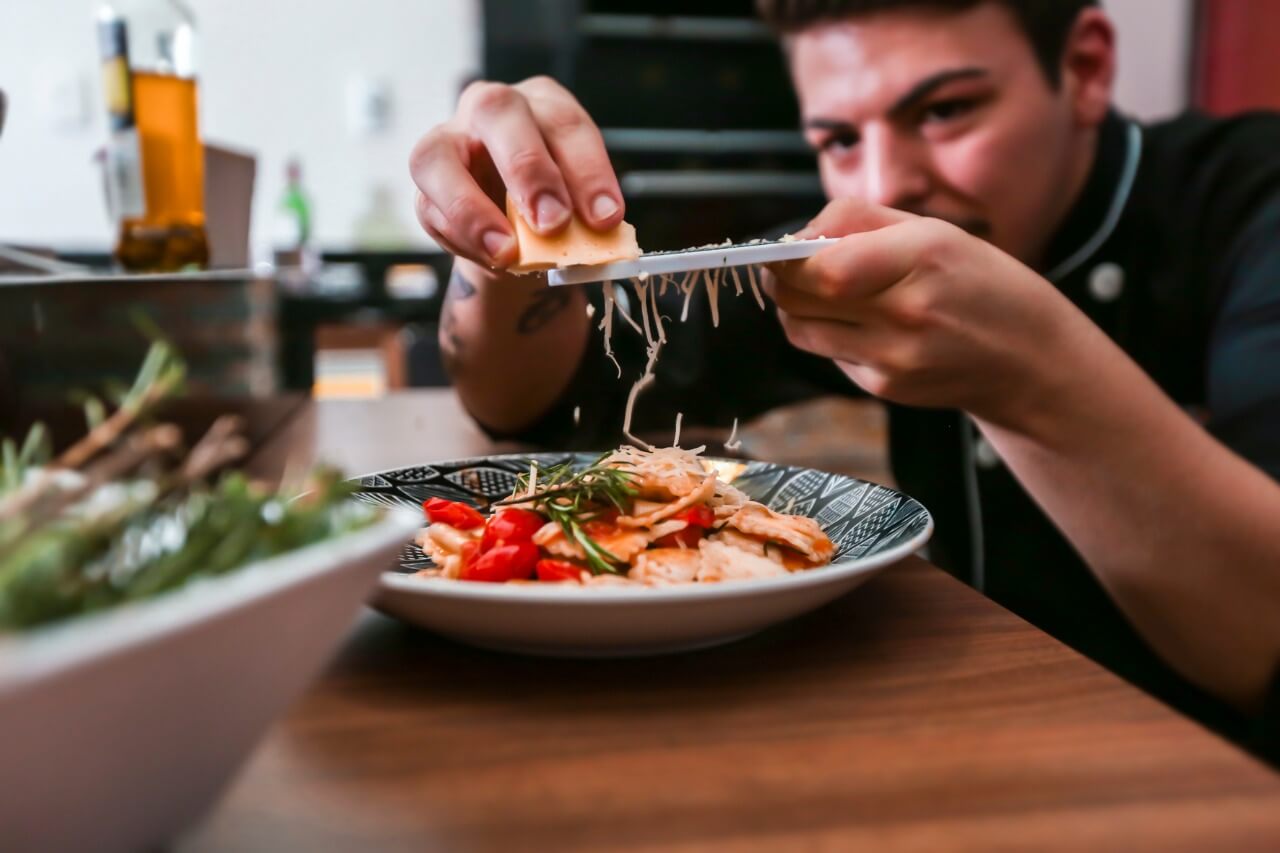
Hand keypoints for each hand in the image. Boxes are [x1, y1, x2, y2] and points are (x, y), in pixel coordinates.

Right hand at [409, 76, 623, 268]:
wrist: (516, 232)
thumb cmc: (552, 205)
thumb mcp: (577, 204)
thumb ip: (581, 216)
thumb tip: (591, 240)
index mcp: (543, 104)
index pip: (566, 123)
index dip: (588, 170)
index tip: (605, 218)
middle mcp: (491, 108)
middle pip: (498, 111)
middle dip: (528, 169)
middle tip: (553, 223)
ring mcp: (448, 138)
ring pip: (438, 154)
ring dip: (472, 209)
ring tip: (506, 252)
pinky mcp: (424, 181)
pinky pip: (428, 205)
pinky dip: (461, 237)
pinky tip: (491, 259)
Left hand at [764, 198, 1101, 432]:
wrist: (1030, 361)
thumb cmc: (981, 285)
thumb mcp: (935, 231)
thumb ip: (858, 222)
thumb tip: (793, 235)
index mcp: (923, 257)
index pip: (824, 267)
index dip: (788, 258)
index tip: (784, 248)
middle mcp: (907, 311)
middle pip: (799, 298)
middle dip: (782, 278)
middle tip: (791, 266)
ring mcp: (894, 357)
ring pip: (801, 330)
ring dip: (796, 308)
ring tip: (824, 292)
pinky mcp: (886, 388)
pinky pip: (828, 355)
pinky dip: (830, 335)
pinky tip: (865, 325)